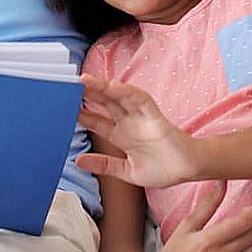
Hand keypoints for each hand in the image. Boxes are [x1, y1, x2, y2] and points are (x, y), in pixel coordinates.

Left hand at [77, 74, 199, 187]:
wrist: (188, 170)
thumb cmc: (162, 170)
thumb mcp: (126, 171)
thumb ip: (105, 165)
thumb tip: (79, 161)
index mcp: (120, 135)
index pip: (96, 120)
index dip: (81, 114)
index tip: (62, 107)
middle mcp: (128, 123)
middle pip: (104, 103)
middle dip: (88, 94)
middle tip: (69, 86)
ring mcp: (141, 117)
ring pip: (118, 97)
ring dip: (103, 87)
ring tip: (86, 80)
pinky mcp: (155, 116)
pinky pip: (140, 100)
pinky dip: (127, 92)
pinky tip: (114, 87)